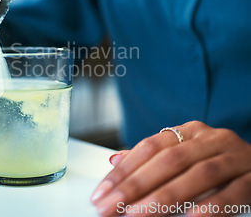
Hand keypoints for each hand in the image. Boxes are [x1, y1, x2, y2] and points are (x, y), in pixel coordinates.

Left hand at [91, 121, 250, 216]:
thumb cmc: (218, 162)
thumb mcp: (185, 155)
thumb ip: (152, 158)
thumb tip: (115, 160)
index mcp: (190, 132)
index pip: (149, 147)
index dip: (124, 170)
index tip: (102, 192)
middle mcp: (212, 139)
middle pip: (168, 160)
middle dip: (135, 186)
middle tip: (111, 207)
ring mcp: (236, 157)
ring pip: (198, 175)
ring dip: (165, 197)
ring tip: (137, 214)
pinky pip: (234, 191)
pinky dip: (211, 205)